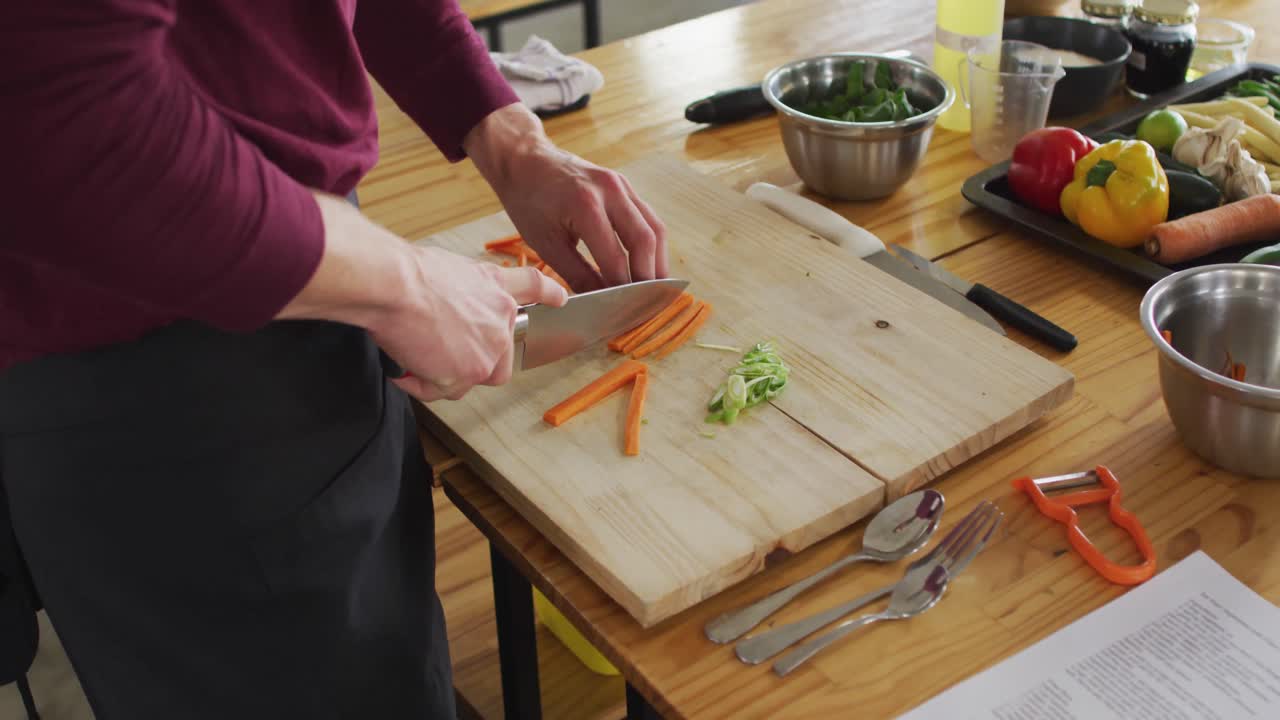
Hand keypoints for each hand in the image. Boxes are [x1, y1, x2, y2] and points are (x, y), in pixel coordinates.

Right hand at [377, 248, 566, 401]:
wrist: (395, 286)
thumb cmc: (410, 273)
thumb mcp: (450, 270)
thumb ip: (466, 294)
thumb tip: (451, 310)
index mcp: (496, 291)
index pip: (532, 288)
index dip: (548, 296)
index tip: (560, 300)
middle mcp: (499, 324)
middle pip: (498, 362)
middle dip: (469, 364)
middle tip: (438, 351)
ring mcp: (485, 353)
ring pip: (468, 381)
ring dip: (440, 375)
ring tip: (413, 354)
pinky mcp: (464, 376)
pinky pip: (440, 392)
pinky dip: (419, 384)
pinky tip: (404, 368)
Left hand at [465, 104, 668, 292]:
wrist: (525, 161)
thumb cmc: (528, 201)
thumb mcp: (546, 243)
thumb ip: (577, 275)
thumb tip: (602, 304)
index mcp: (585, 205)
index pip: (615, 258)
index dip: (622, 289)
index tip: (624, 313)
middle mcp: (610, 191)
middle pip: (645, 241)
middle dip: (649, 277)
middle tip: (647, 305)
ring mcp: (622, 185)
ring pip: (655, 228)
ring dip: (658, 261)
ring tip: (653, 289)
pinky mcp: (625, 186)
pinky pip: (648, 217)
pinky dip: (651, 244)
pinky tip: (647, 265)